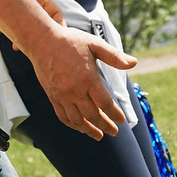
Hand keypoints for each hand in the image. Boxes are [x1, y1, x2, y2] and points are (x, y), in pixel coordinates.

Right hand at [28, 22, 135, 137]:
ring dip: (89, 130)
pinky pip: (63, 116)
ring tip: (98, 136)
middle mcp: (75, 90)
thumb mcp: (94, 44)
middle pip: (93, 115)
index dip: (115, 114)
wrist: (42, 41)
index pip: (105, 103)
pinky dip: (72, 125)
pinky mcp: (53, 97)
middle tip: (114, 132)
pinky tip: (79, 127)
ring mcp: (62, 95)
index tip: (122, 120)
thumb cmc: (70, 41)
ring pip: (77, 120)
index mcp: (88, 78)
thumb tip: (133, 63)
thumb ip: (114, 56)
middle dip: (105, 126)